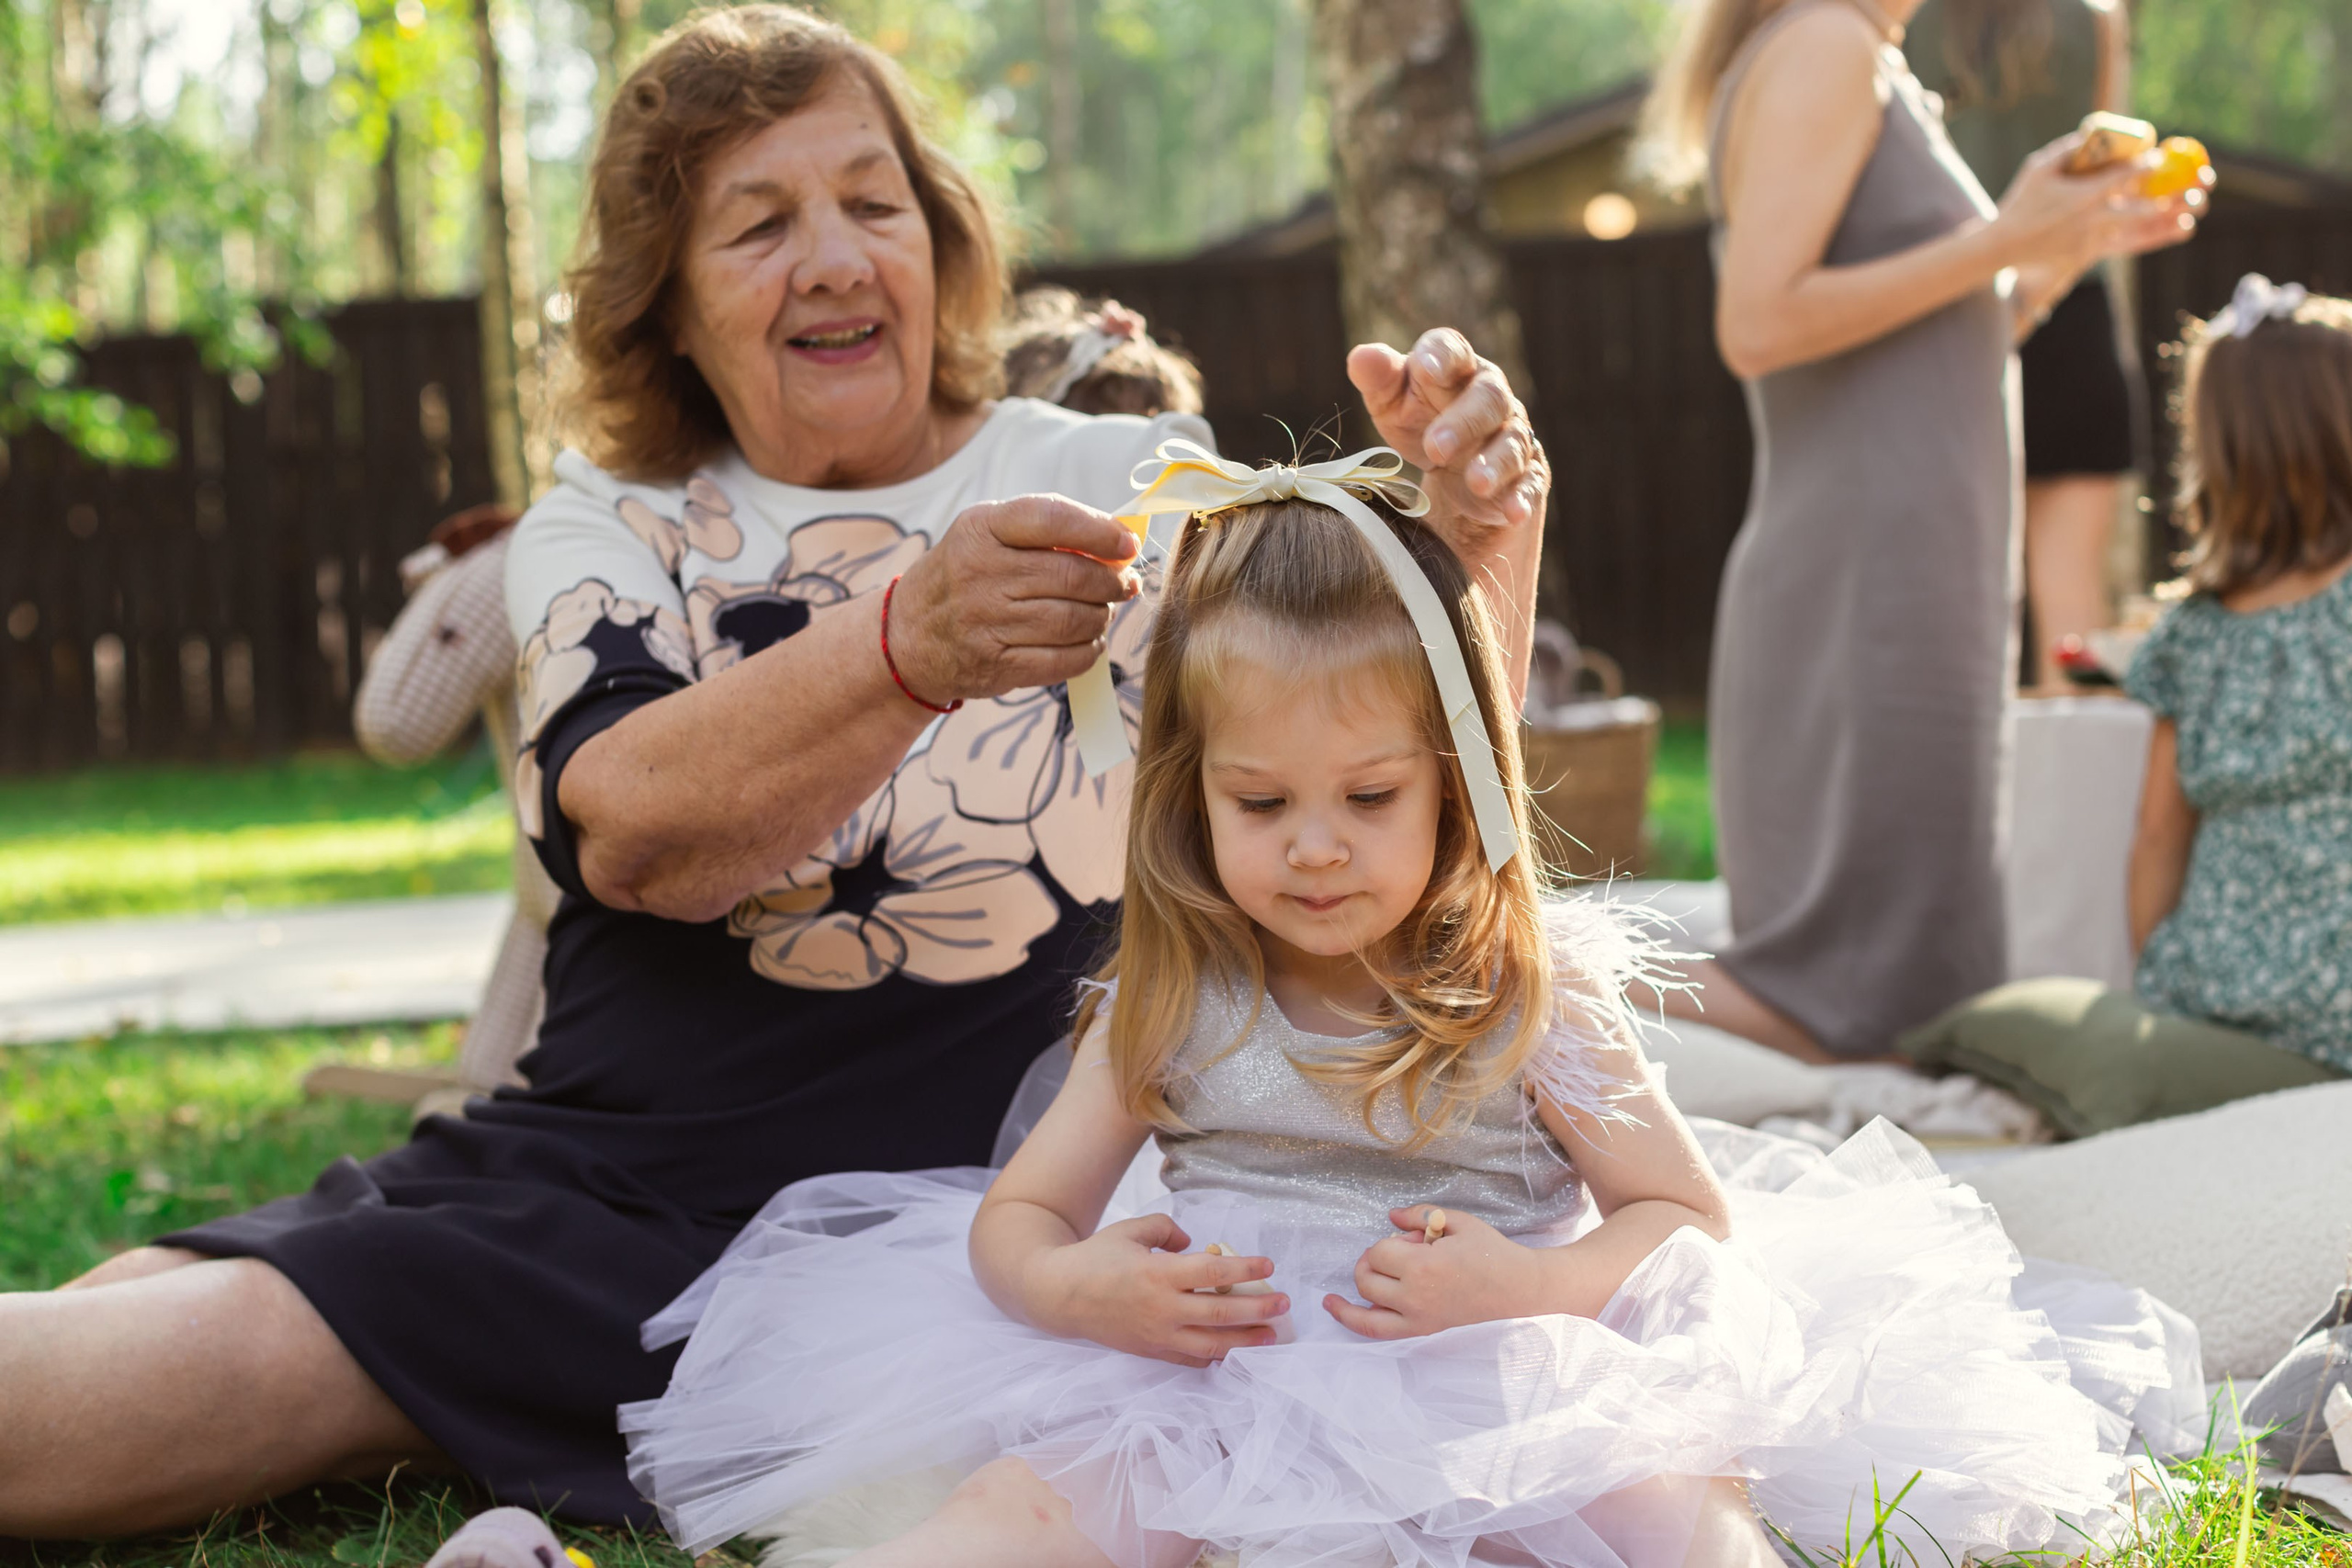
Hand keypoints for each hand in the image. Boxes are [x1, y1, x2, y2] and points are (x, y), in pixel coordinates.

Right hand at [887, 495, 1140, 703]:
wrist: (906, 637)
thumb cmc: (962, 576)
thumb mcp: (986, 536)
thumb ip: (1045, 532)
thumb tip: (1117, 546)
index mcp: (980, 529)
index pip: (1052, 519)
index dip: (1100, 531)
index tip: (1127, 545)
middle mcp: (980, 573)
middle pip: (1072, 576)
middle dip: (1111, 582)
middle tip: (1124, 585)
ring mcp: (986, 622)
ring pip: (1074, 620)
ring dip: (1101, 617)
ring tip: (1101, 612)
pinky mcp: (995, 664)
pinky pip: (1063, 660)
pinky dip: (1088, 651)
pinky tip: (1087, 642)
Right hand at [1027, 1213, 1289, 1366]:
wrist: (1060, 1296)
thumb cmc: (1096, 1258)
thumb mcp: (1132, 1230)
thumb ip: (1167, 1230)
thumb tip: (1194, 1244)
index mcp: (1158, 1273)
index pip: (1212, 1271)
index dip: (1244, 1267)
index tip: (1269, 1265)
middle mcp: (1161, 1308)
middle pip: (1221, 1311)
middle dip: (1258, 1308)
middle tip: (1284, 1303)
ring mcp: (1157, 1335)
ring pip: (1211, 1344)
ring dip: (1246, 1340)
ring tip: (1272, 1336)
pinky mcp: (1151, 1352)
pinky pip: (1191, 1359)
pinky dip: (1216, 1357)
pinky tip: (1234, 1351)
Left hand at [1324, 1206, 1549, 1339]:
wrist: (1518, 1287)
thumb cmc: (1491, 1251)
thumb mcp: (1457, 1221)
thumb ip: (1419, 1214)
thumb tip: (1390, 1217)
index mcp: (1424, 1267)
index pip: (1380, 1252)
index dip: (1391, 1241)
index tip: (1416, 1239)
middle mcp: (1415, 1297)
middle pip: (1367, 1278)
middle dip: (1372, 1260)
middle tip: (1398, 1253)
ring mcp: (1418, 1319)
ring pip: (1365, 1312)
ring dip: (1351, 1296)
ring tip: (1340, 1291)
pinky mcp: (1424, 1331)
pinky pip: (1379, 1332)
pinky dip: (1354, 1320)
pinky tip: (1337, 1308)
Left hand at [1348, 330, 1547, 562]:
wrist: (1452, 467)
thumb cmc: (1419, 419)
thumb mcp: (1391, 402)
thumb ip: (1378, 379)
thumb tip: (1361, 357)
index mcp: (1457, 368)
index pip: (1454, 350)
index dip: (1442, 356)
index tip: (1426, 369)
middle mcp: (1491, 396)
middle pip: (1488, 398)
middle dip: (1463, 422)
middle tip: (1435, 449)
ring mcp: (1512, 434)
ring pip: (1512, 443)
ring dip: (1496, 463)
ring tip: (1477, 484)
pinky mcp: (1525, 473)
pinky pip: (1529, 483)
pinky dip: (1521, 497)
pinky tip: (1513, 512)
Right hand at [1994, 135, 2205, 281]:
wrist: (2004, 245)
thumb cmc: (2021, 202)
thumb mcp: (2038, 168)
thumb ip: (2067, 149)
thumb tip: (2093, 133)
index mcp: (2083, 194)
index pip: (2123, 176)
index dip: (2146, 164)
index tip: (2160, 156)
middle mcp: (2093, 217)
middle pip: (2142, 207)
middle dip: (2169, 196)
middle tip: (2192, 185)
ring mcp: (2093, 238)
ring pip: (2139, 228)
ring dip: (2168, 218)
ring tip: (2193, 209)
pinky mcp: (2090, 252)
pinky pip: (2127, 244)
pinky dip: (2153, 237)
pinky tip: (2176, 230)